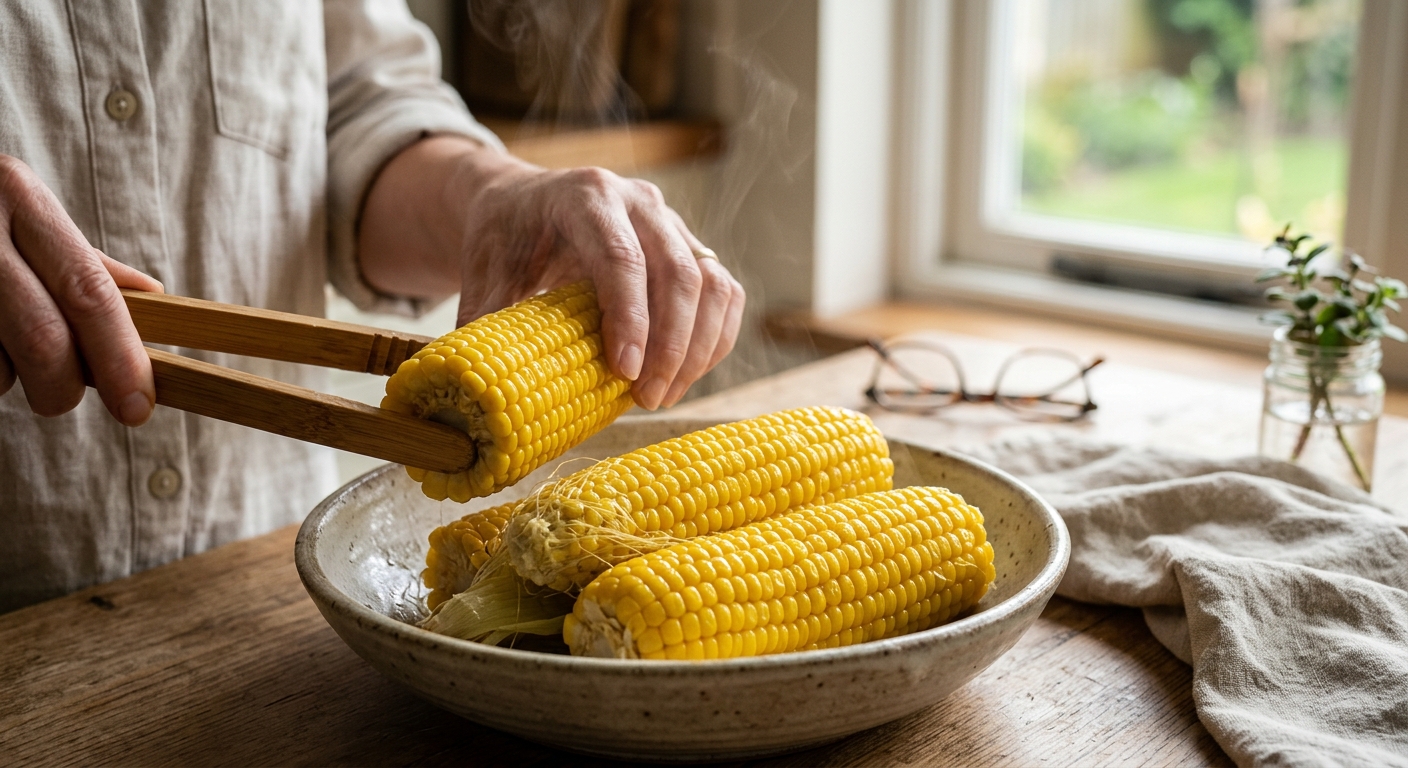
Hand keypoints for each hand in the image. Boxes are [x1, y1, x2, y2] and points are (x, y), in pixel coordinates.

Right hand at [0, 155, 162, 425]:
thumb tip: (154, 296)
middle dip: (62, 387)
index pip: (88, 292)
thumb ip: (84, 262)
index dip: (120, 357)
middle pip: (43, 338)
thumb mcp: (25, 212)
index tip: (139, 407)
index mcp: (22, 198)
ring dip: (5, 376)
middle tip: (60, 396)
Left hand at [359, 137, 744, 409]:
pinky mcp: (692, 247)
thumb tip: (471, 389)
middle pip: (677, 272)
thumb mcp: (483, 271)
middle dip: (670, 344)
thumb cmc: (504, 237)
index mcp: (585, 196)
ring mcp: (673, 223)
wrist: (524, 202)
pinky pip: (725, 293)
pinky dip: (715, 338)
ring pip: (711, 283)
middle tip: (647, 398)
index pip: (621, 257)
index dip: (630, 318)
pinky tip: (687, 376)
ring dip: (698, 347)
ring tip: (665, 395)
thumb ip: (481, 322)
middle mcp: (639, 202)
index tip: (625, 373)